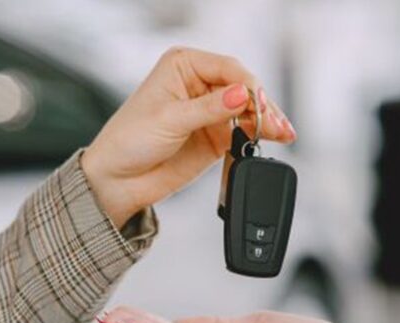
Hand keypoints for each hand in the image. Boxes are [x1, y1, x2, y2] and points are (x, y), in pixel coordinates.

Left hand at [81, 47, 295, 227]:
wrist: (118, 180)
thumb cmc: (129, 140)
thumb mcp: (169, 119)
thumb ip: (209, 108)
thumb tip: (242, 95)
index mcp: (182, 65)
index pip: (227, 67)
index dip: (247, 84)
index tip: (259, 102)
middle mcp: (199, 84)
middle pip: (243, 88)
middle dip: (262, 105)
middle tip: (275, 124)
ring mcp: (209, 111)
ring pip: (249, 110)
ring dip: (267, 121)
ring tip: (282, 134)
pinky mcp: (216, 137)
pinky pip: (245, 132)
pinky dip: (260, 136)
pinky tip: (272, 140)